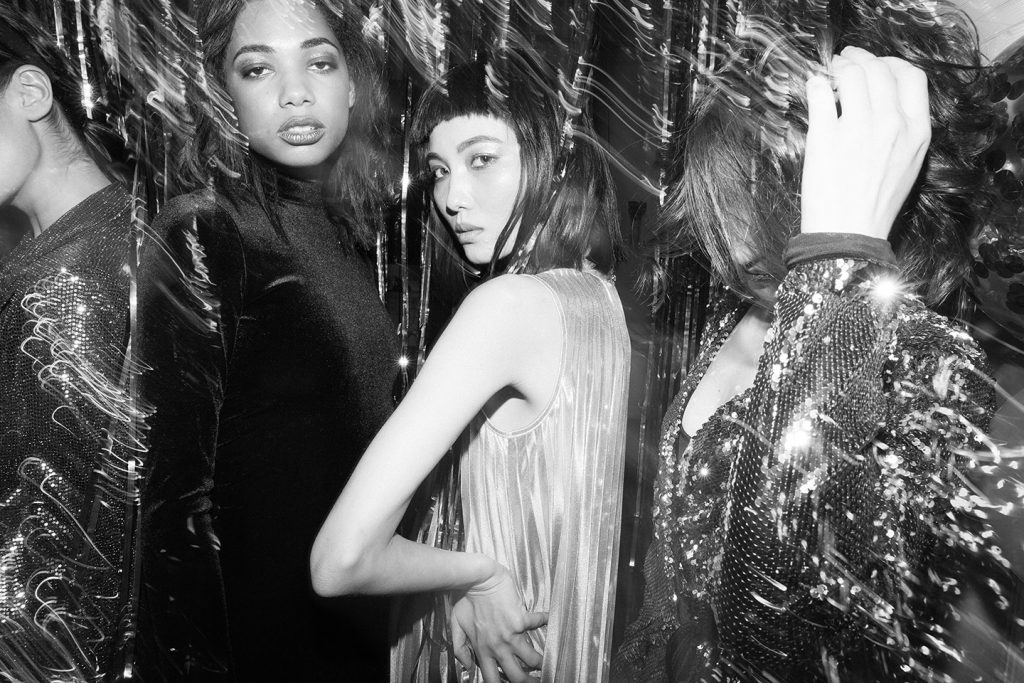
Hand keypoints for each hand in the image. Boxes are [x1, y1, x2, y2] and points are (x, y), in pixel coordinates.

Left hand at [450, 563, 547, 682]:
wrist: (477, 580)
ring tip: (545, 661)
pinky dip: (545, 619)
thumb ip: (460, 647)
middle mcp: (498, 646)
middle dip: (529, 681)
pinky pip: (538, 622)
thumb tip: (468, 664)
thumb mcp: (456, 625)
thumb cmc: (465, 599)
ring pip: (531, 659)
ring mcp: (511, 634)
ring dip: (540, 661)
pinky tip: (549, 618)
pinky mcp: (521, 619)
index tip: (510, 682)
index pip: (492, 679)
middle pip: (516, 676)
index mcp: (482, 650)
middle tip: (536, 680)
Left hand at [801, 46, 930, 239]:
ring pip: (851, 74)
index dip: (891, 64)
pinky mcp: (825, 135)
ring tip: (830, 72)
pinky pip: (820, 92)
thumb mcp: (907, 164)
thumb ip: (902, 129)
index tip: (876, 65)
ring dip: (839, 66)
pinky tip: (815, 88)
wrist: (849, 234)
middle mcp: (891, 125)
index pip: (912, 77)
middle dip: (861, 59)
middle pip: (880, 69)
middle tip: (846, 61)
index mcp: (917, 132)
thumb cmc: (875, 204)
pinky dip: (816, 83)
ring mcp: (858, 128)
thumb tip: (880, 99)